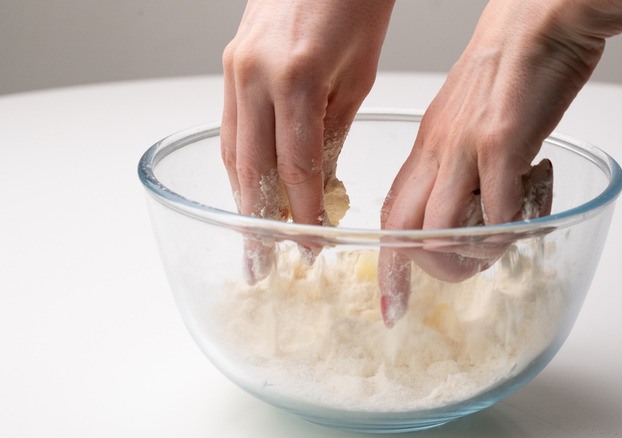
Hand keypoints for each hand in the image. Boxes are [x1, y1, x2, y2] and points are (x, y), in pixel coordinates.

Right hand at [221, 0, 393, 281]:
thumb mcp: (358, 74)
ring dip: (244, 197)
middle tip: (264, 263)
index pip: (296, 168)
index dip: (303, 214)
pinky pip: (229, 124)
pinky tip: (251, 185)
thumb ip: (333, 132)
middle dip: (260, 222)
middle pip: (250, 169)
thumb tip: (322, 186)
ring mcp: (234, 68)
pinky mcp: (229, 63)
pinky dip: (239, 161)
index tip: (310, 247)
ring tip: (254, 234)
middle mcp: (254, 75)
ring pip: (231, 150)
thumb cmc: (356, 3)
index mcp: (296, 79)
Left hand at [378, 0, 604, 326]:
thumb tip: (475, 197)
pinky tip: (530, 218)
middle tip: (458, 275)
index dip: (388, 260)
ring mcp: (466, 147)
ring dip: (466, 256)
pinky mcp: (502, 141)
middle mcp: (438, 150)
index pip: (391, 212)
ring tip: (497, 250)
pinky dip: (509, 231)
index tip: (391, 300)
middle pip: (402, 230)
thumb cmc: (513, 62)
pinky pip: (496, 209)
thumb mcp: (470, 114)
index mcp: (428, 145)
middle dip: (420, 270)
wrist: (541, 15)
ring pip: (439, 230)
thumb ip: (466, 156)